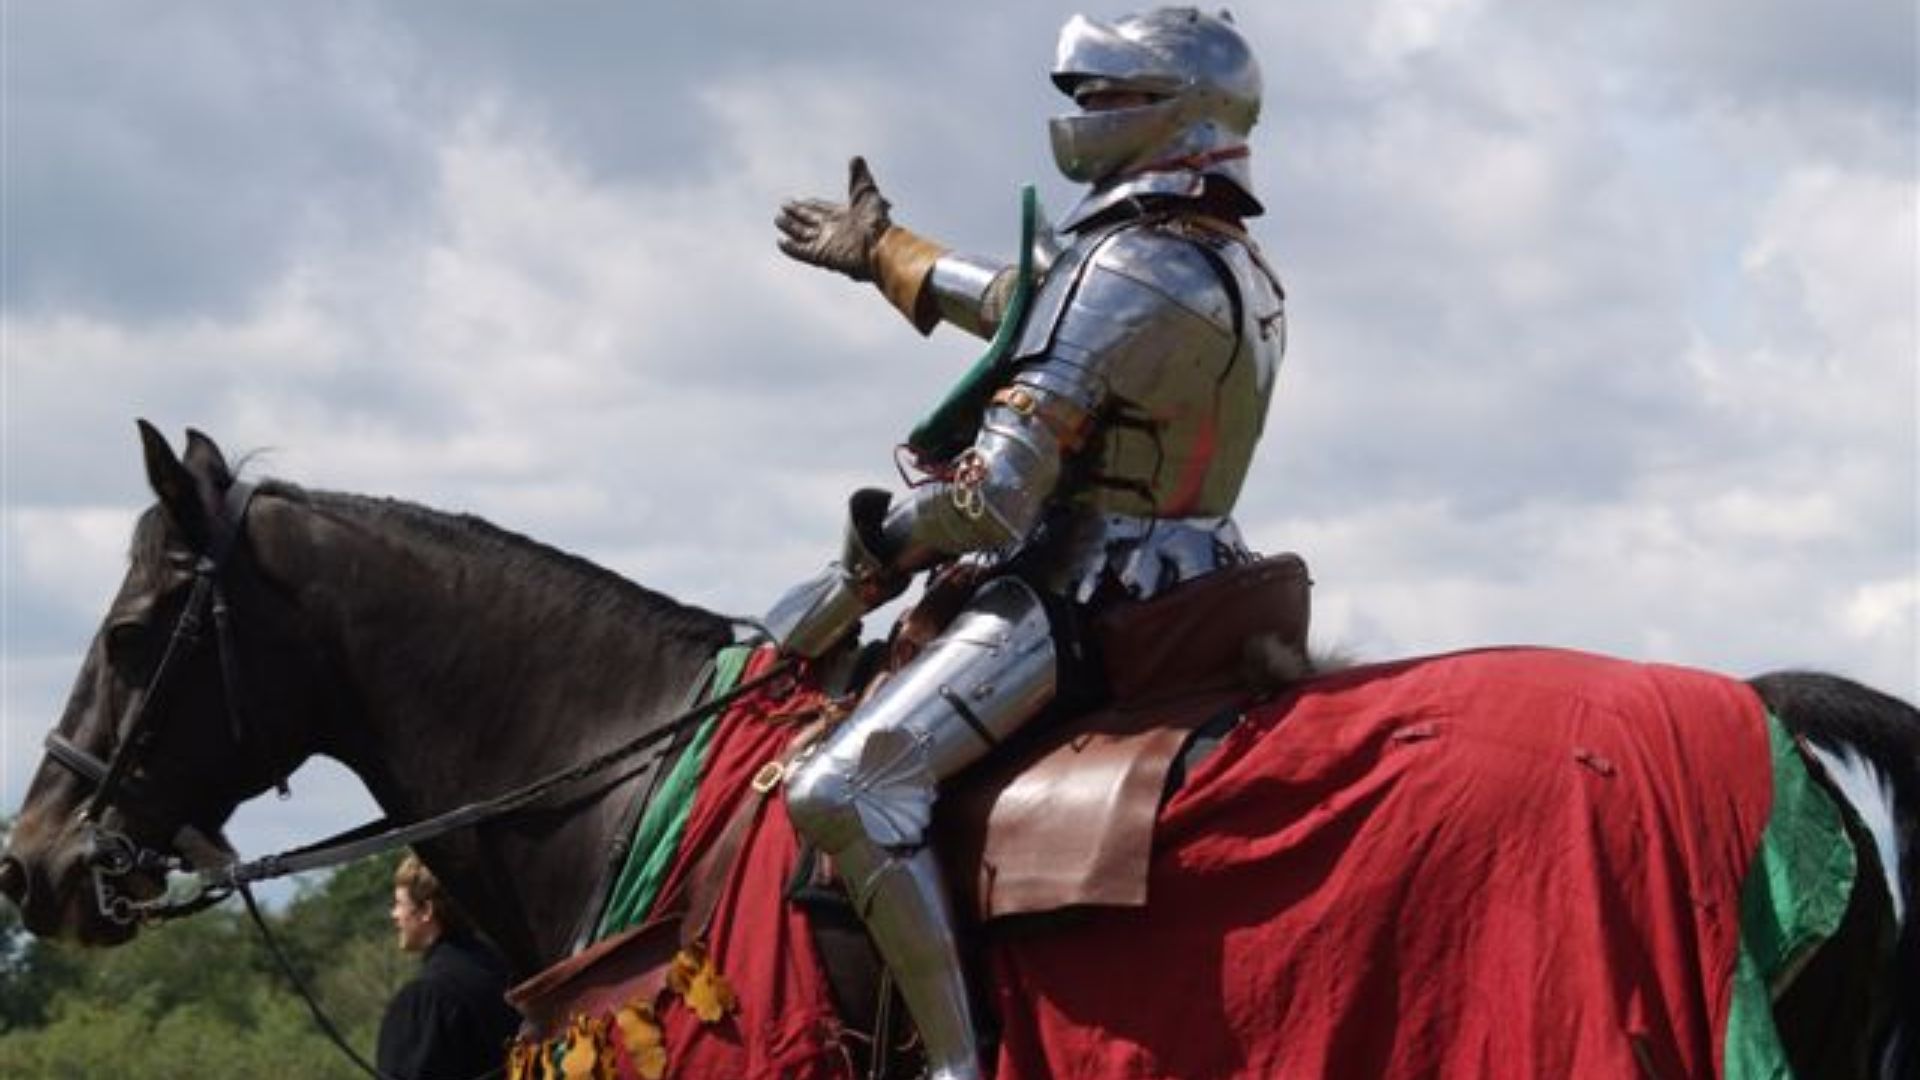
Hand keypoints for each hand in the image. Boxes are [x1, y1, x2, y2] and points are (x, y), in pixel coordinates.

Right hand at [775, 156, 892, 281]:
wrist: (880, 245)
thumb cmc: (876, 220)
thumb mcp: (866, 192)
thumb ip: (858, 177)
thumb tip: (856, 158)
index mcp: (843, 215)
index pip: (821, 208)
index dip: (810, 204)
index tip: (800, 199)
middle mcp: (833, 229)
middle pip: (809, 220)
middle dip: (796, 213)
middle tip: (783, 206)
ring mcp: (827, 244)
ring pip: (802, 234)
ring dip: (790, 227)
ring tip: (778, 219)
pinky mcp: (822, 256)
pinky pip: (802, 252)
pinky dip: (792, 248)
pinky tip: (781, 242)